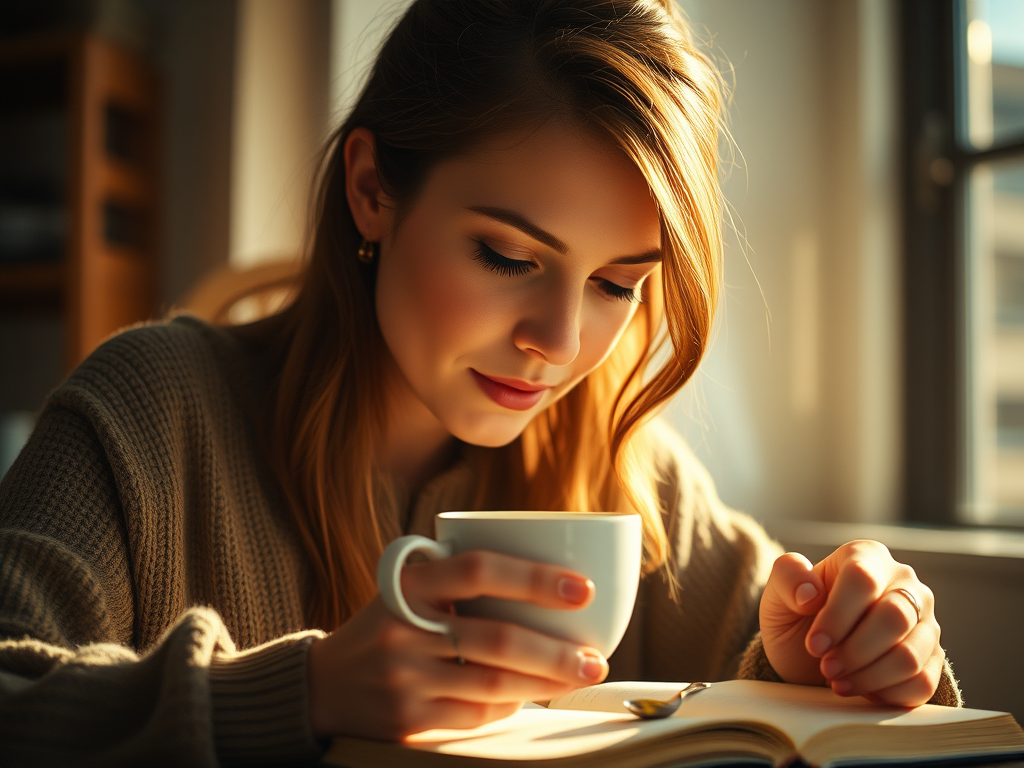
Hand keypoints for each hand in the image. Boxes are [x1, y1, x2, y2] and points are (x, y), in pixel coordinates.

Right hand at [306, 551, 607, 740]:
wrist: (324, 684)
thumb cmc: (389, 625)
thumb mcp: (410, 588)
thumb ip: (462, 578)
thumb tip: (552, 584)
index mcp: (409, 583)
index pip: (478, 570)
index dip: (534, 578)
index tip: (583, 589)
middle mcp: (403, 628)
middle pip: (496, 640)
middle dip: (556, 651)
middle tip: (595, 658)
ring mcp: (404, 678)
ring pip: (494, 684)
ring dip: (545, 683)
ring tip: (578, 676)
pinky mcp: (408, 720)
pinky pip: (477, 714)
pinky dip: (511, 704)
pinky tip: (529, 694)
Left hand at [759, 540, 942, 706]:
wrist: (810, 653)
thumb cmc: (797, 616)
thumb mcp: (778, 594)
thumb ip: (788, 578)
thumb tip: (810, 592)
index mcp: (866, 557)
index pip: (863, 580)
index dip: (838, 617)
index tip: (814, 645)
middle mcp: (904, 583)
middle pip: (895, 617)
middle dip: (856, 650)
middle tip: (827, 667)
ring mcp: (924, 621)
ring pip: (911, 655)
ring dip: (870, 675)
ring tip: (838, 681)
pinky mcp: (931, 658)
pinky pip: (921, 682)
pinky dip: (887, 693)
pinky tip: (861, 689)